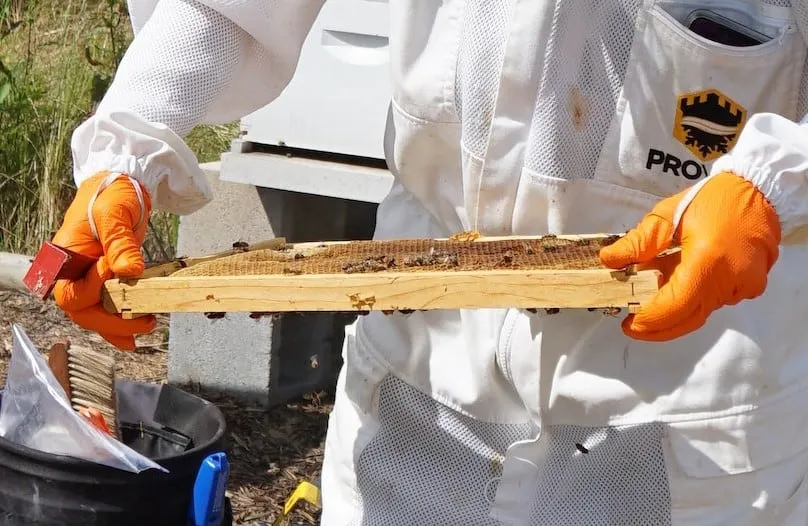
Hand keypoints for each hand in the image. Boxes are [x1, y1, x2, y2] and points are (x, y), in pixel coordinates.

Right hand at [51, 171, 156, 349]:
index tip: (118, 272)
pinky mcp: (105, 280)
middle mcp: (73, 272)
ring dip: (118, 327)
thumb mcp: (115, 213)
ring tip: (146, 326)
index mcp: (66, 257)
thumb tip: (130, 272)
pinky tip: (132, 338)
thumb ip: (121, 243)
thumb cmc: (112, 195)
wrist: (120, 186)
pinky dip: (117, 325)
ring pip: (94, 314)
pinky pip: (105, 308)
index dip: (95, 289)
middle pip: (81, 310)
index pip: (73, 290)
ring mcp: (88, 278)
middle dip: (111, 321)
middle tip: (143, 320)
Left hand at [599, 171, 780, 340]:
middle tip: (632, 323)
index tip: (627, 322)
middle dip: (658, 325)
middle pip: (688, 318)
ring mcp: (744, 286)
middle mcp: (731, 280)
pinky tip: (677, 286)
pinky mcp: (750, 287)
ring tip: (649, 299)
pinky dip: (692, 299)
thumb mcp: (666, 215)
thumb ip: (637, 243)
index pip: (674, 305)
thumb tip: (609, 261)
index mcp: (708, 260)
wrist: (759, 192)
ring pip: (701, 312)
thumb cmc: (712, 199)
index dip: (649, 319)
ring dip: (674, 310)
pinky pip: (715, 302)